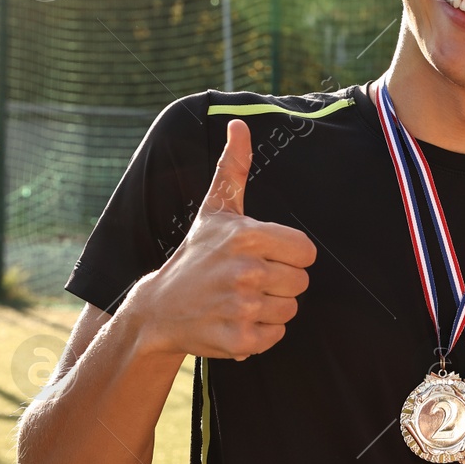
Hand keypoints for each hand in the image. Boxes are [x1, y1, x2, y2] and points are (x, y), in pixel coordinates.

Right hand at [137, 118, 317, 359]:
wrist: (157, 309)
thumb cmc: (195, 254)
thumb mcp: (216, 210)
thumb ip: (234, 168)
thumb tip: (239, 123)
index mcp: (248, 236)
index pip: (307, 251)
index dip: (289, 255)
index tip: (264, 255)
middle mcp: (245, 270)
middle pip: (301, 283)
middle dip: (280, 283)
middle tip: (247, 279)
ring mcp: (240, 307)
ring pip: (290, 311)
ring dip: (269, 308)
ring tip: (239, 299)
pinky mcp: (238, 340)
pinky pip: (275, 337)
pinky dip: (260, 333)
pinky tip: (235, 319)